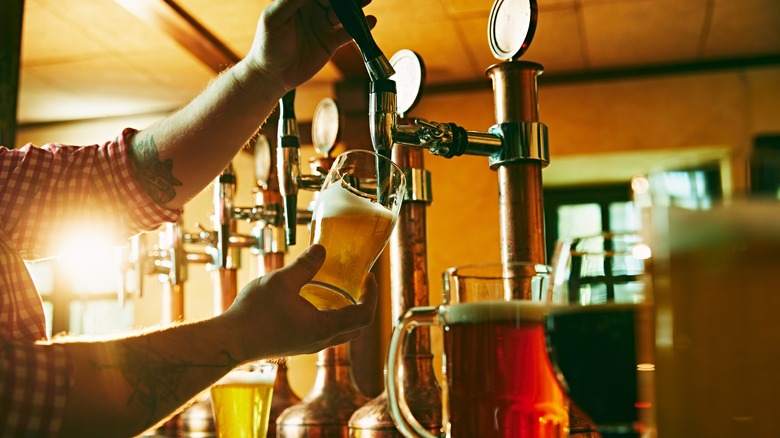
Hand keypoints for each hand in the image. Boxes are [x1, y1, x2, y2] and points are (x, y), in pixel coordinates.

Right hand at [223, 244, 378, 358]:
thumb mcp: (282, 281)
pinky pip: (323, 333)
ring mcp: (307, 345)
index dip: (372, 295)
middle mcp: (319, 341)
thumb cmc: (254, 314)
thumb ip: (304, 265)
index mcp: (324, 327)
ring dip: (346, 313)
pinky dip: (329, 317)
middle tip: (360, 284)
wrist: (228, 341)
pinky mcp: (295, 345)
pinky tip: (313, 300)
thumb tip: (321, 249)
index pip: (364, 315)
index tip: (368, 277)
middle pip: (356, 328)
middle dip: (364, 305)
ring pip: (339, 333)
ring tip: (339, 289)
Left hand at [246, 0, 376, 90]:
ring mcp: (323, 26)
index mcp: (298, 1)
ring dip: (355, 7)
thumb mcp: (274, 18)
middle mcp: (312, 11)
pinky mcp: (330, 43)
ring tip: (366, 0)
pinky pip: (348, 33)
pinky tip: (370, 21)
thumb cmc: (267, 45)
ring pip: (343, 14)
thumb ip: (290, 1)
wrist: (272, 75)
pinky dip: (360, 28)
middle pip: (334, 0)